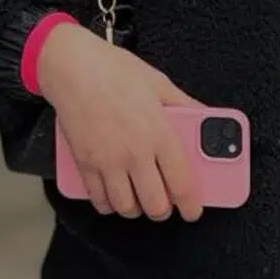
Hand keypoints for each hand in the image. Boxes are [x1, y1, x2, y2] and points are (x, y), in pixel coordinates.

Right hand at [36, 23, 204, 222]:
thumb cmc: (114, 70)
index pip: (182, 184)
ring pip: (126, 207)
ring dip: (136, 209)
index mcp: (159, 134)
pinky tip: (114, 196)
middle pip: (155, 205)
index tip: (193, 211)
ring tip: (141, 200)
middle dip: (163, 210)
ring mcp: (108, 162)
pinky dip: (109, 204)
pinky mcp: (85, 164)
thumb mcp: (159, 83)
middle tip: (166, 203)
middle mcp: (135, 153)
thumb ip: (186, 104)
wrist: (72, 67)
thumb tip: (206, 116)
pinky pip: (98, 199)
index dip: (191, 205)